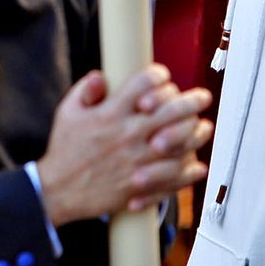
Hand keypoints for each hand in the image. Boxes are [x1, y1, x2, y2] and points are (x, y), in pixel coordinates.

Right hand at [35, 64, 212, 226]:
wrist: (59, 190)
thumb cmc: (65, 150)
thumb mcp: (67, 112)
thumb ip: (85, 90)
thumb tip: (102, 76)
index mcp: (110, 113)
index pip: (144, 83)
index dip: (159, 75)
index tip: (163, 77)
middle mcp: (127, 134)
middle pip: (171, 110)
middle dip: (192, 100)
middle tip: (203, 97)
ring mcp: (137, 160)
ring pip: (180, 142)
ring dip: (197, 133)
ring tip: (204, 127)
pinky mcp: (142, 184)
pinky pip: (176, 175)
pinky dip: (191, 169)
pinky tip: (196, 163)